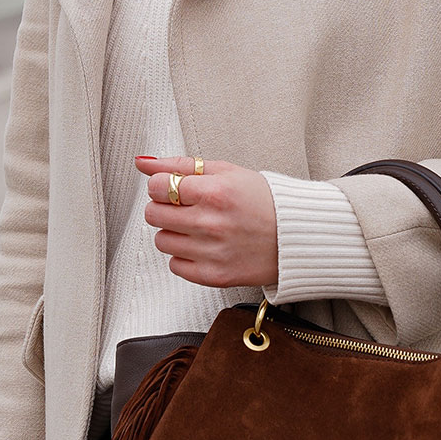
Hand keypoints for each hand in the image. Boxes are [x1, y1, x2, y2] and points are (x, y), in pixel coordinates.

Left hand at [138, 155, 278, 290]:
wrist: (296, 236)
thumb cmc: (264, 201)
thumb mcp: (226, 171)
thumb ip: (182, 166)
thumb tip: (144, 164)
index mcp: (215, 192)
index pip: (157, 187)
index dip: (161, 186)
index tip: (174, 188)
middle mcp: (212, 223)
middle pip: (153, 214)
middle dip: (164, 208)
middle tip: (185, 207)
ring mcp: (212, 252)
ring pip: (161, 241)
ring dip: (174, 232)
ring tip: (198, 227)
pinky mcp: (214, 275)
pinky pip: (175, 265)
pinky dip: (185, 256)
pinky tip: (204, 246)